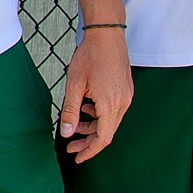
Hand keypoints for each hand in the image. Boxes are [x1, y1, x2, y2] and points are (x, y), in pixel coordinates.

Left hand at [60, 26, 132, 161]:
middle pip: (107, 132)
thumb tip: (66, 133)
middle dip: (88, 142)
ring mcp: (126, 96)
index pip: (102, 138)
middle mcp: (122, 103)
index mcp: (110, 105)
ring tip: (76, 128)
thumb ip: (70, 111)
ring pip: (110, 122)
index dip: (90, 151)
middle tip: (70, 146)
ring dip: (93, 128)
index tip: (77, 158)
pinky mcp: (125, 90)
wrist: (107, 35)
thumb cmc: (89, 57)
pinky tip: (86, 109)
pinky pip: (114, 110)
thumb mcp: (74, 85)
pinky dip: (100, 115)